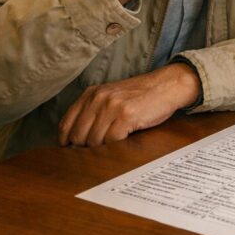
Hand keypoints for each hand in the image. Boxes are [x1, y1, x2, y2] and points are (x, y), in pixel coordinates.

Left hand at [58, 63, 200, 146]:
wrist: (167, 85)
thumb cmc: (141, 95)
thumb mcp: (112, 97)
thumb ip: (93, 111)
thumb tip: (75, 140)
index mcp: (91, 93)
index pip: (66, 123)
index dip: (66, 140)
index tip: (71, 149)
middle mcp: (98, 98)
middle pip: (78, 135)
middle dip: (86, 146)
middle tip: (98, 148)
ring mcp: (112, 106)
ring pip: (94, 140)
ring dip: (103, 147)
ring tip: (115, 141)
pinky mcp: (126, 115)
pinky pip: (112, 140)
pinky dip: (117, 144)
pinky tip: (125, 138)